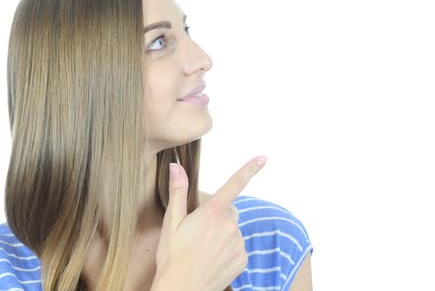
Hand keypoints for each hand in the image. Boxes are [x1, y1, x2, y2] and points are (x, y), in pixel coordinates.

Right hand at [152, 156, 267, 290]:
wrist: (181, 290)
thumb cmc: (172, 257)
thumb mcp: (171, 223)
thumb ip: (178, 192)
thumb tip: (177, 166)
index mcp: (212, 213)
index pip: (234, 185)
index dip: (249, 169)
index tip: (264, 157)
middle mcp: (229, 225)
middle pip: (230, 210)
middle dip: (218, 215)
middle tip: (198, 231)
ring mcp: (238, 243)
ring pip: (233, 230)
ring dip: (222, 234)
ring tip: (203, 249)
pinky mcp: (243, 259)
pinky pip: (238, 246)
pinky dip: (228, 249)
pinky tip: (213, 258)